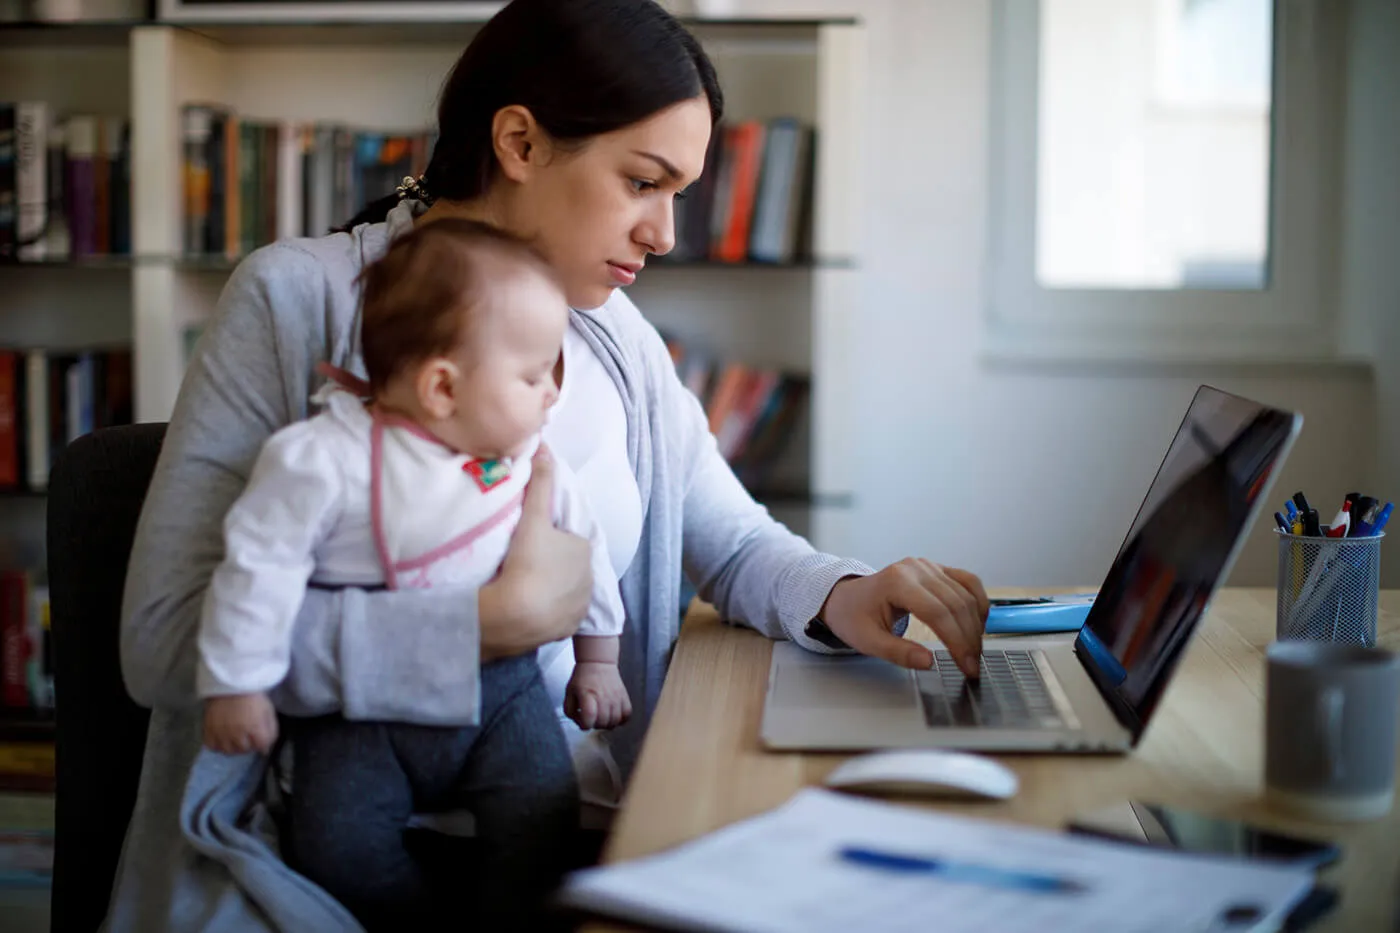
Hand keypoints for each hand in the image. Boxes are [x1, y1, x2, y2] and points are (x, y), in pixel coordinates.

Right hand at [203, 693, 278, 754]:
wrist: (230, 682)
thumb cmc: (252, 695)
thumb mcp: (268, 710)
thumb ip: (270, 730)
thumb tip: (266, 748)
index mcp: (255, 727)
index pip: (261, 746)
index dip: (263, 744)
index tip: (261, 740)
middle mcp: (237, 733)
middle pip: (244, 750)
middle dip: (249, 745)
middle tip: (248, 738)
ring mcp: (221, 733)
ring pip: (228, 751)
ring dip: (234, 747)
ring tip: (235, 739)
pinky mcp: (208, 729)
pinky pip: (212, 746)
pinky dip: (217, 745)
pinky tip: (222, 739)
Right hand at [479, 444, 591, 660]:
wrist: (515, 615)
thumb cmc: (527, 562)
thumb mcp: (533, 517)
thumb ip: (540, 482)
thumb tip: (544, 446)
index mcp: (584, 550)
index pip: (568, 539)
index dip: (548, 539)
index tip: (528, 544)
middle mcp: (589, 579)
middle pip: (565, 566)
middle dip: (549, 564)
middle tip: (520, 564)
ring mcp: (579, 608)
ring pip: (563, 591)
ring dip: (547, 589)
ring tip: (520, 586)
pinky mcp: (566, 630)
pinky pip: (556, 615)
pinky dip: (545, 612)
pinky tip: (525, 607)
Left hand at [565, 662, 631, 729]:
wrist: (598, 663)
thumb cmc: (583, 678)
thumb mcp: (569, 693)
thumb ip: (570, 711)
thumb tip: (579, 723)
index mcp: (587, 696)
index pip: (588, 718)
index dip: (584, 725)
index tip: (582, 721)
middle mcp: (603, 697)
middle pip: (602, 723)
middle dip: (595, 725)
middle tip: (592, 718)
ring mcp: (615, 697)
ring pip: (614, 721)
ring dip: (607, 723)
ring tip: (602, 717)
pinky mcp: (624, 697)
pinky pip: (626, 715)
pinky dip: (621, 719)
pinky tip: (613, 715)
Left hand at [818, 560, 988, 676]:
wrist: (846, 598)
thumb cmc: (853, 617)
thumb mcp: (868, 641)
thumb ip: (898, 653)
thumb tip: (928, 662)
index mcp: (896, 582)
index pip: (937, 612)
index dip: (956, 641)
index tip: (966, 665)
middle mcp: (916, 569)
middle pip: (955, 604)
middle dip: (969, 638)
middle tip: (973, 666)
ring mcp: (928, 566)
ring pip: (966, 594)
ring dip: (976, 624)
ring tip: (975, 651)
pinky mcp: (936, 569)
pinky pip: (967, 582)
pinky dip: (978, 603)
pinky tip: (979, 624)